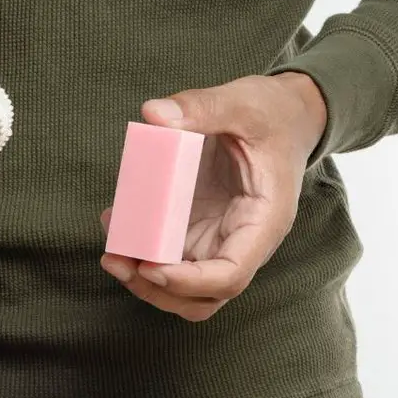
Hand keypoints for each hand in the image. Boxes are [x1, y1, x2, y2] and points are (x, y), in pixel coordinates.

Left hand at [101, 73, 326, 321]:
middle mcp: (240, 241)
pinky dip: (140, 250)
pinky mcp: (198, 227)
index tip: (150, 266)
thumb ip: (200, 107)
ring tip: (112, 251)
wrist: (285, 117)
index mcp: (262, 221)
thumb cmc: (271, 114)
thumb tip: (152, 114)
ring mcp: (218, 238)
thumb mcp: (242, 102)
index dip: (189, 281)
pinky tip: (117, 222)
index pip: (230, 275)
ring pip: (183, 287)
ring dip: (144, 279)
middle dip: (156, 289)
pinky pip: (168, 255)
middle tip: (117, 261)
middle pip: (202, 295)